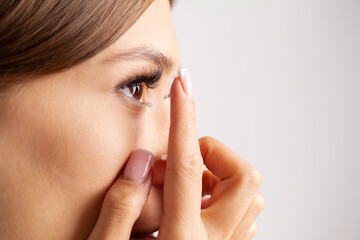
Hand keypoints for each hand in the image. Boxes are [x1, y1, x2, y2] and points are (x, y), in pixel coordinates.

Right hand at [87, 68, 264, 239]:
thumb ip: (122, 207)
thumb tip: (142, 161)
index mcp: (181, 239)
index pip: (188, 166)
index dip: (184, 119)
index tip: (183, 85)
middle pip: (244, 177)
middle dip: (214, 155)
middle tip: (183, 163)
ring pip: (251, 192)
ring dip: (221, 174)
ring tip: (188, 185)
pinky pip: (247, 209)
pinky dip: (226, 193)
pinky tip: (198, 202)